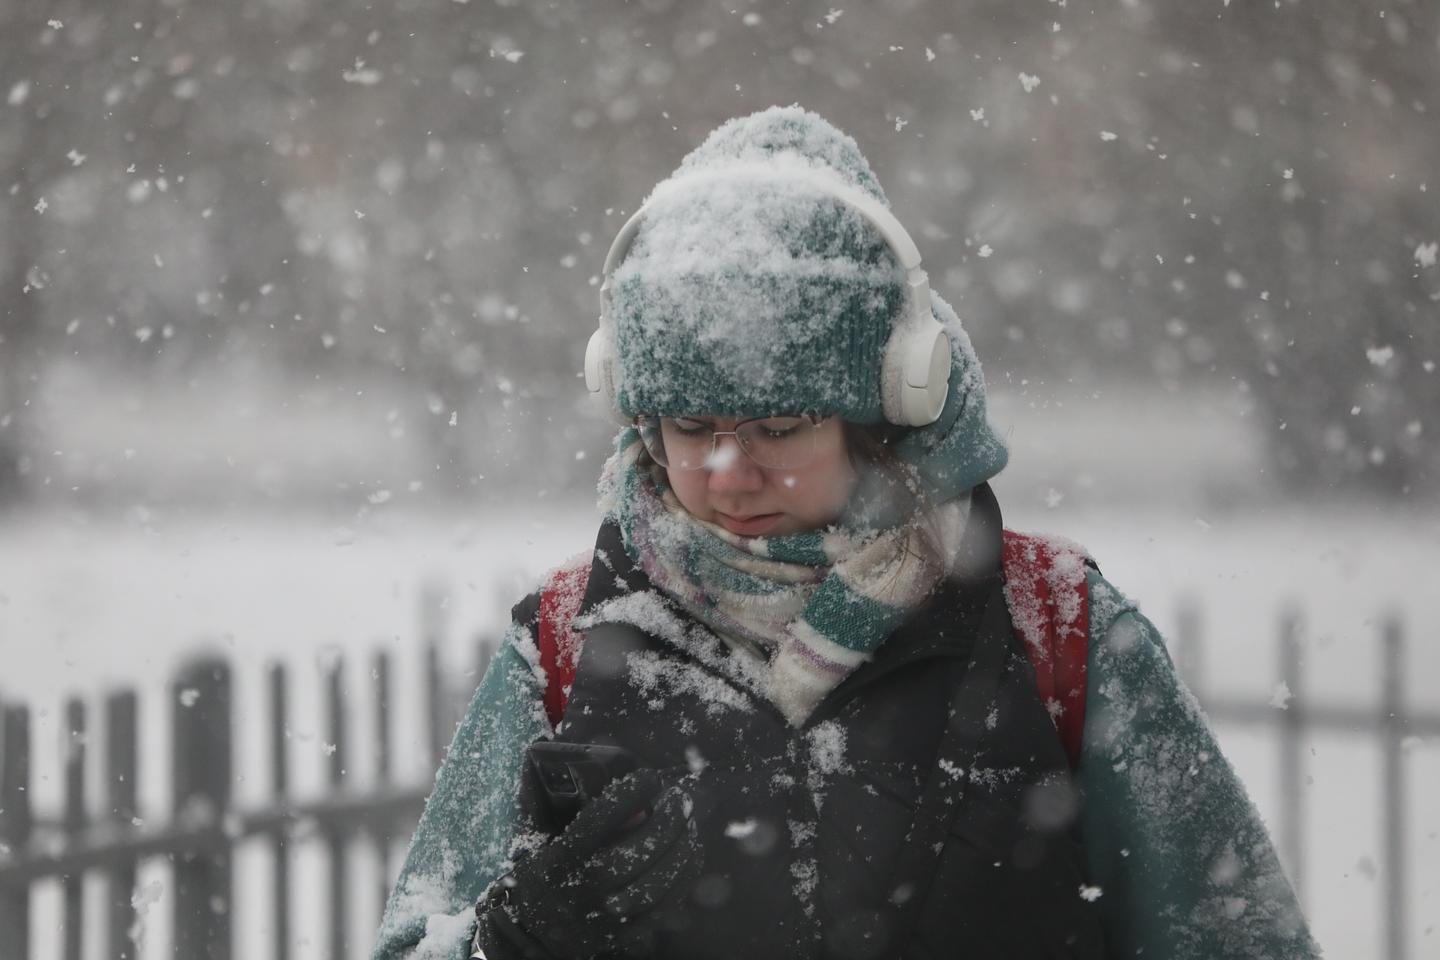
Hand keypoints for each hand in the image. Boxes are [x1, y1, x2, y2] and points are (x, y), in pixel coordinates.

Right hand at [473, 769, 702, 958]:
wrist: (533, 937)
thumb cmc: (542, 874)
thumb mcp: (534, 841)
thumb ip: (547, 802)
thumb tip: (555, 752)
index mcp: (559, 858)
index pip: (600, 819)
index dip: (630, 793)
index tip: (649, 777)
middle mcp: (583, 888)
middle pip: (638, 849)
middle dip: (668, 819)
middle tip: (680, 799)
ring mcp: (605, 917)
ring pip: (658, 880)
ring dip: (683, 847)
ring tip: (690, 824)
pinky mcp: (624, 936)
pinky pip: (665, 906)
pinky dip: (684, 877)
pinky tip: (690, 853)